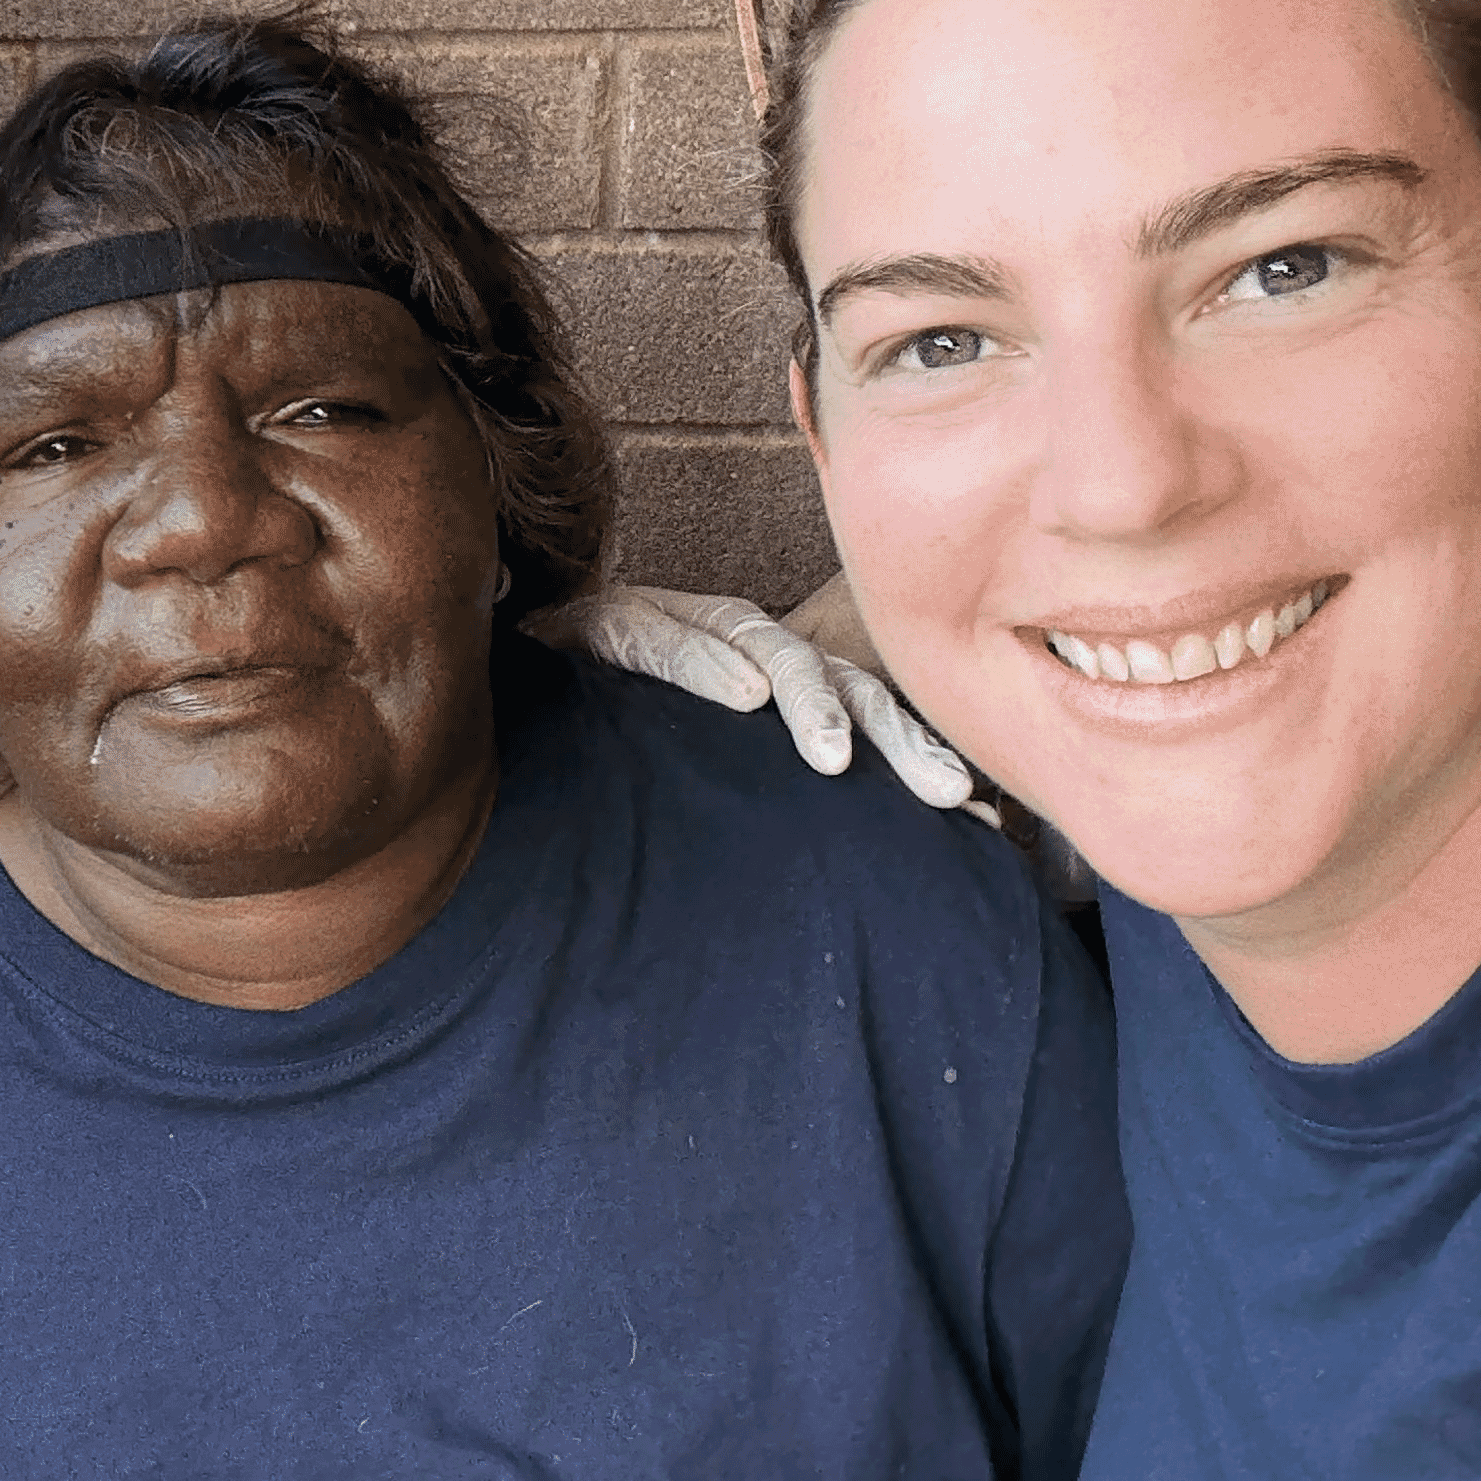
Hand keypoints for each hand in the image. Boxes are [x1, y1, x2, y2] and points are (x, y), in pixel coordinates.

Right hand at [532, 579, 974, 808]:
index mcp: (766, 671)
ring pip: (758, 644)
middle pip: (830, 669)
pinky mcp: (606, 622)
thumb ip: (776, 791)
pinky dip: (703, 666)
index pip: (858, 698)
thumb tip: (895, 862)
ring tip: (836, 754)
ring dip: (806, 698)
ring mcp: (671, 618)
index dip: (914, 748)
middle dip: (891, 731)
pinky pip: (660, 638)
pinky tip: (741, 698)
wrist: (509, 676)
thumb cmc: (614, 729)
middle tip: (940, 793)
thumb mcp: (706, 764)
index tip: (971, 813)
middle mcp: (731, 636)